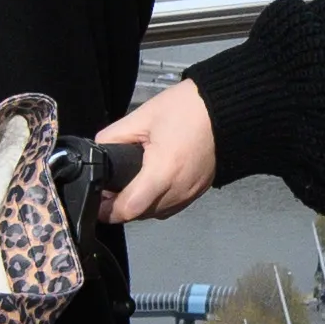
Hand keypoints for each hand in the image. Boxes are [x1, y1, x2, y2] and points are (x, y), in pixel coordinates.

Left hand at [97, 79, 216, 223]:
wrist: (226, 109)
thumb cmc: (188, 109)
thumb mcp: (142, 117)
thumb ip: (114, 137)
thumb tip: (99, 152)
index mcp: (163, 171)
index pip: (128, 208)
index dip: (107, 209)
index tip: (97, 200)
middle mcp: (178, 189)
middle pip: (140, 214)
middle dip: (121, 206)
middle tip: (110, 189)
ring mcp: (190, 193)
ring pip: (156, 213)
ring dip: (140, 205)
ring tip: (129, 184)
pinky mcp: (198, 192)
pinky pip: (171, 206)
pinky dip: (157, 201)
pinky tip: (152, 182)